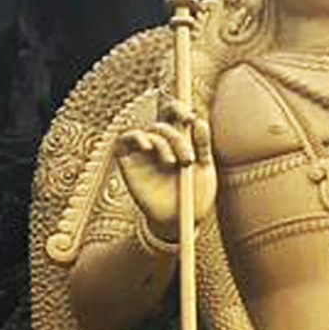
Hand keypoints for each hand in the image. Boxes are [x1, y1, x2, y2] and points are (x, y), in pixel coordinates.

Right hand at [116, 99, 217, 240]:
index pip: (172, 114)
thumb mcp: (205, 169)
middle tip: (188, 158)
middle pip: (162, 123)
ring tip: (172, 163)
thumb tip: (198, 120)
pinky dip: (135, 138)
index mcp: (179, 141)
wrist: (181, 220)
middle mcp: (160, 143)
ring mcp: (143, 153)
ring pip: (148, 131)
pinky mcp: (128, 163)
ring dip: (162, 143)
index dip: (177, 108)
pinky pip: (123, 140)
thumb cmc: (195, 195)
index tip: (189, 117)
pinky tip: (148, 147)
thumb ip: (202, 145)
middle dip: (177, 137)